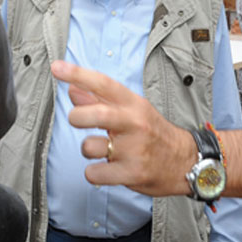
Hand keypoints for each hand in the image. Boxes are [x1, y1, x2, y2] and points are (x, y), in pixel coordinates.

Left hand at [51, 60, 194, 196]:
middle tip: (77, 120)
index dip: (77, 74)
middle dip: (77, 117)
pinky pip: (94, 173)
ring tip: (103, 150)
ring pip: (89, 147)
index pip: (103, 84)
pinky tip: (107, 169)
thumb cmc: (153, 132)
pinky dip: (93, 173)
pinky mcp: (132, 173)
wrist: (185, 161)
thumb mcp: (132, 110)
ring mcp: (134, 149)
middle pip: (96, 114)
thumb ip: (100, 100)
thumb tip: (72, 88)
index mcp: (133, 104)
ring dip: (88, 149)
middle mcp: (134, 123)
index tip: (57, 67)